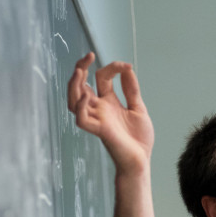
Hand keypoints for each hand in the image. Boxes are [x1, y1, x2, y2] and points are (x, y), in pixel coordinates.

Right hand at [67, 53, 154, 173]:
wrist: (141, 161)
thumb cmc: (139, 139)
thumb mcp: (138, 109)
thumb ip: (131, 90)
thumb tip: (127, 68)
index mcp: (109, 103)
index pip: (102, 78)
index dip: (112, 68)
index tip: (126, 66)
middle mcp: (100, 109)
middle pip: (80, 86)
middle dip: (81, 68)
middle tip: (89, 56)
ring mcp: (98, 120)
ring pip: (74, 101)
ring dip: (74, 85)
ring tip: (81, 71)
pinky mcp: (100, 131)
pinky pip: (81, 119)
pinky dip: (81, 107)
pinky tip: (87, 97)